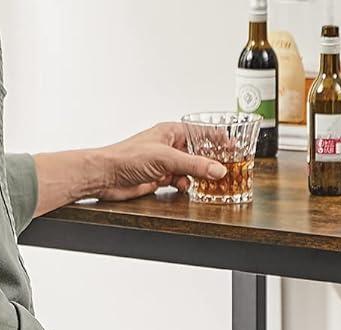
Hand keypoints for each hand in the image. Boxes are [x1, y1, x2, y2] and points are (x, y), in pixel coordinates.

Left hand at [94, 123, 226, 201]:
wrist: (107, 176)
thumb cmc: (128, 157)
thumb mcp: (167, 158)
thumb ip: (194, 165)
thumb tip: (218, 170)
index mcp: (171, 131)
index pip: (202, 131)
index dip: (219, 138)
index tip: (234, 146)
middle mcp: (169, 145)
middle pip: (198, 151)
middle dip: (211, 160)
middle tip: (226, 167)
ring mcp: (164, 162)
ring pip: (190, 168)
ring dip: (198, 175)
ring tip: (209, 180)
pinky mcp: (159, 178)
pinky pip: (179, 181)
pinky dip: (185, 184)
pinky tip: (185, 187)